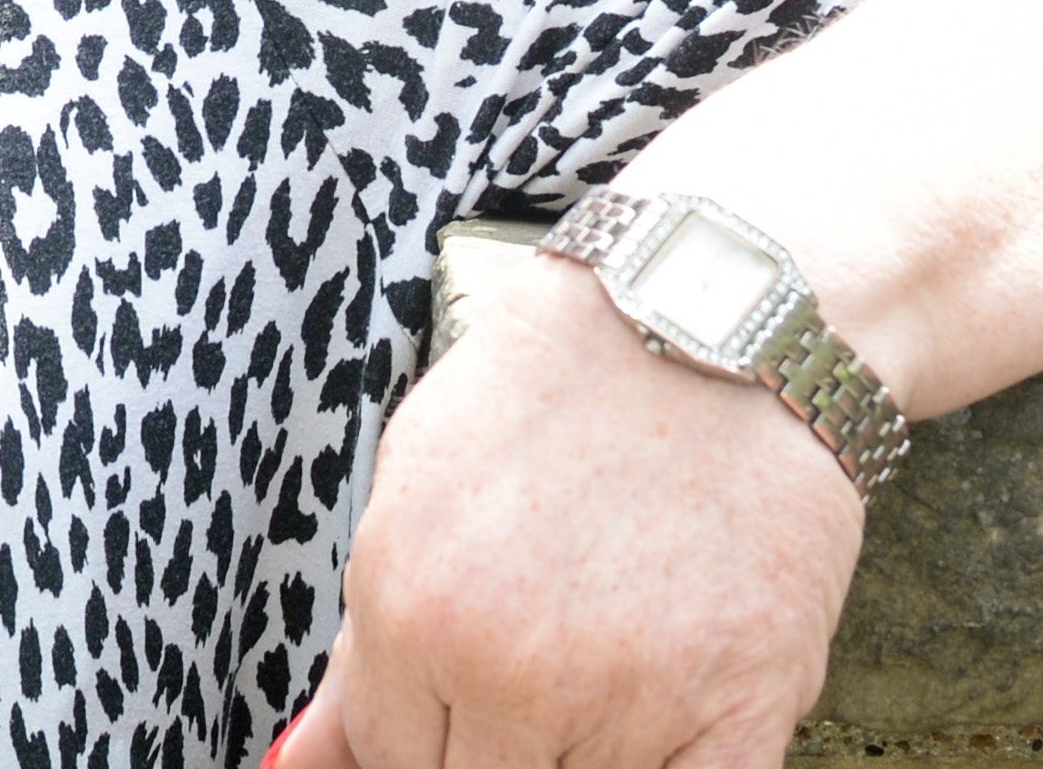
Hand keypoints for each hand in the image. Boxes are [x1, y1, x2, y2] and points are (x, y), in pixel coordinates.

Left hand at [273, 253, 865, 768]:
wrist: (711, 318)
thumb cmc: (556, 388)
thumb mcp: (415, 487)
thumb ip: (363, 650)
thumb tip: (299, 767)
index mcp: (413, 611)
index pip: (389, 759)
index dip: (422, 736)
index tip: (462, 698)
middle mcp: (509, 668)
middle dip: (498, 745)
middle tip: (542, 665)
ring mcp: (628, 698)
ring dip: (589, 752)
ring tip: (611, 651)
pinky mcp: (743, 707)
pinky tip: (668, 722)